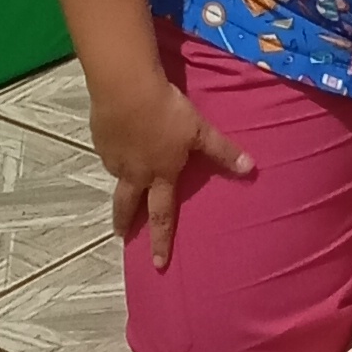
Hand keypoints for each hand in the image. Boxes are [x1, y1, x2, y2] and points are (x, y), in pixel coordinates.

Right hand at [92, 72, 255, 272]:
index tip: (158, 264)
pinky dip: (114, 151)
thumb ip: (223, 152)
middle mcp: (135, 172)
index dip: (161, 240)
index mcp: (161, 174)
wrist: (126, 88)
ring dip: (120, 182)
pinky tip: (118, 138)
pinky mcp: (100, 138)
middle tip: (122, 235)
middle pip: (126, 204)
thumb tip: (251, 168)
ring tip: (124, 180)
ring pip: (117, 176)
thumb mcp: (200, 131)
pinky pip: (108, 151)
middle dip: (124, 222)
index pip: (162, 215)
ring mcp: (114, 157)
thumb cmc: (167, 112)